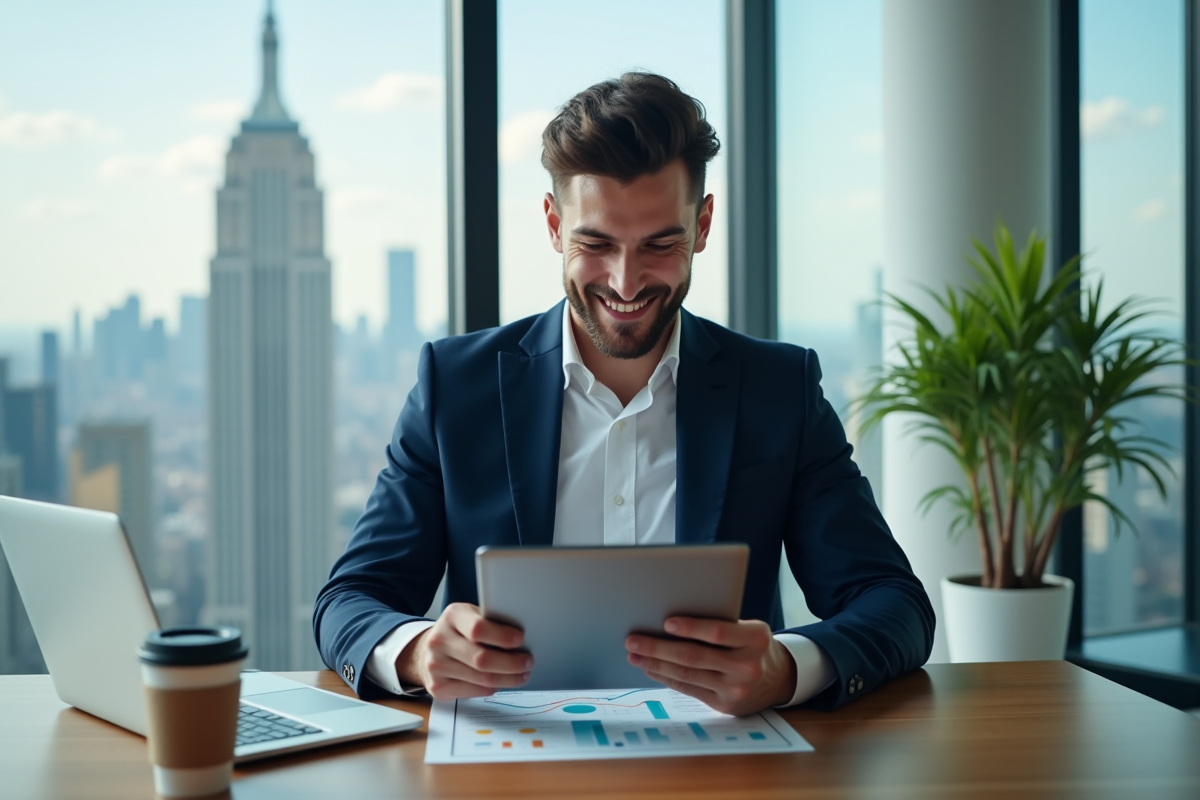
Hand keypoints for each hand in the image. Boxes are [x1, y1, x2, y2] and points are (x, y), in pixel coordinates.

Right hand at [397, 602, 531, 698]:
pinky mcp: (438, 687)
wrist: (426, 650)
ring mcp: (436, 666)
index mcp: (452, 616)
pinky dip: (493, 688)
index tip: (520, 640)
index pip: (478, 628)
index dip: (502, 636)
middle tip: (527, 662)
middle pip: (482, 659)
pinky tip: (501, 682)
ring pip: (482, 679)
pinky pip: (474, 691)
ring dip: (508, 679)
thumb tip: (521, 639)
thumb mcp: (471, 616)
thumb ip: (490, 622)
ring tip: (521, 674)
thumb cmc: (459, 631)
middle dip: (512, 663)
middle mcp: (439, 641)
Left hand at [625, 617, 795, 715]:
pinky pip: (689, 688)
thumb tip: (671, 622)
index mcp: (755, 639)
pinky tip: (651, 668)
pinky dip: (666, 677)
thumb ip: (721, 625)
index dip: (691, 627)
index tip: (665, 622)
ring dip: (656, 664)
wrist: (779, 679)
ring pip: (687, 674)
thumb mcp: (749, 630)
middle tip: (633, 640)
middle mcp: (747, 666)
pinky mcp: (725, 705)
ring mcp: (736, 689)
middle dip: (658, 648)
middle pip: (694, 656)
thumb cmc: (754, 646)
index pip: (718, 632)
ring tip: (635, 654)